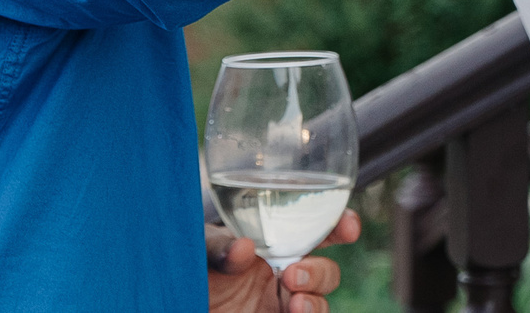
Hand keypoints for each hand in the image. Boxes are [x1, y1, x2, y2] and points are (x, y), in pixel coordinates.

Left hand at [206, 210, 360, 312]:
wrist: (181, 301)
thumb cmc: (194, 267)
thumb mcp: (201, 250)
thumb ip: (219, 247)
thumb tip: (244, 248)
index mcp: (277, 243)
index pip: (320, 229)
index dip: (341, 225)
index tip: (348, 229)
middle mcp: (286, 273)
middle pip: (327, 272)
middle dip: (320, 272)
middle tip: (292, 274)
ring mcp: (281, 304)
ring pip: (320, 303)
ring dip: (315, 302)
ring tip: (295, 304)